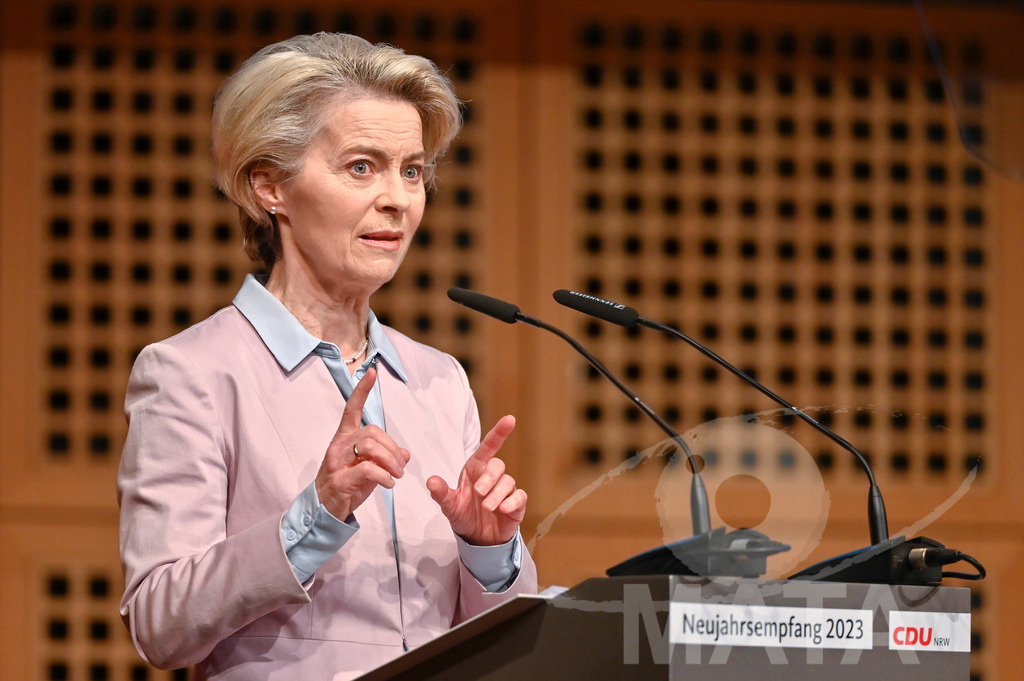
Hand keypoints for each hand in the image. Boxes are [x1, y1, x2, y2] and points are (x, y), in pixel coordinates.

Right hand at [315, 367, 410, 519]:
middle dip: (392, 448)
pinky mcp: (340, 480)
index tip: (371, 372)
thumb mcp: (369, 468)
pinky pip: (368, 469)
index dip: (361, 390)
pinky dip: (384, 476)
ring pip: (369, 446)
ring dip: (391, 460)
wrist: (324, 510)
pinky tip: (389, 484)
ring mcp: (336, 462)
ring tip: (397, 475)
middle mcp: (338, 446)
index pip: (351, 408)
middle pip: (371, 432)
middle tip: (401, 467)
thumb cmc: (347, 485)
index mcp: (344, 438)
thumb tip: (405, 453)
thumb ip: (385, 457)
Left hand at [426, 415, 526, 545]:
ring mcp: (505, 490)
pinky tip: (503, 509)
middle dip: (489, 478)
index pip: (488, 447)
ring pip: (508, 482)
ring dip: (497, 494)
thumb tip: (431, 480)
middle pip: (497, 465)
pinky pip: (520, 496)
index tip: (509, 419)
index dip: (499, 433)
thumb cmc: (464, 514)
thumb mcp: (449, 505)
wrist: (477, 538)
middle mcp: (492, 476)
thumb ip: (441, 493)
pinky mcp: (516, 504)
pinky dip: (512, 502)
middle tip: (478, 493)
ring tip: (488, 508)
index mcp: (476, 469)